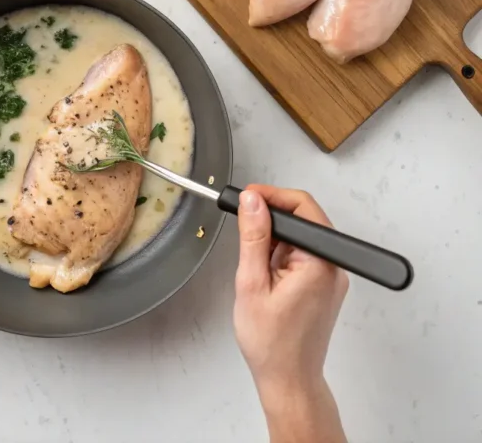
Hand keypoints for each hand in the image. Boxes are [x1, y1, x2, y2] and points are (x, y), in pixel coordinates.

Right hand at [233, 185, 347, 442]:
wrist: (288, 381)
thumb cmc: (271, 344)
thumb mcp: (251, 283)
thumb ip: (254, 236)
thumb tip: (252, 200)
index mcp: (320, 262)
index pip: (302, 207)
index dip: (271, 196)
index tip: (246, 198)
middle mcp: (333, 266)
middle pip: (304, 219)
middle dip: (271, 220)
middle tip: (244, 229)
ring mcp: (332, 276)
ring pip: (301, 236)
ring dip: (275, 240)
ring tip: (256, 266)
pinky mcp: (325, 285)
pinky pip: (303, 254)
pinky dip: (282, 256)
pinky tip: (267, 275)